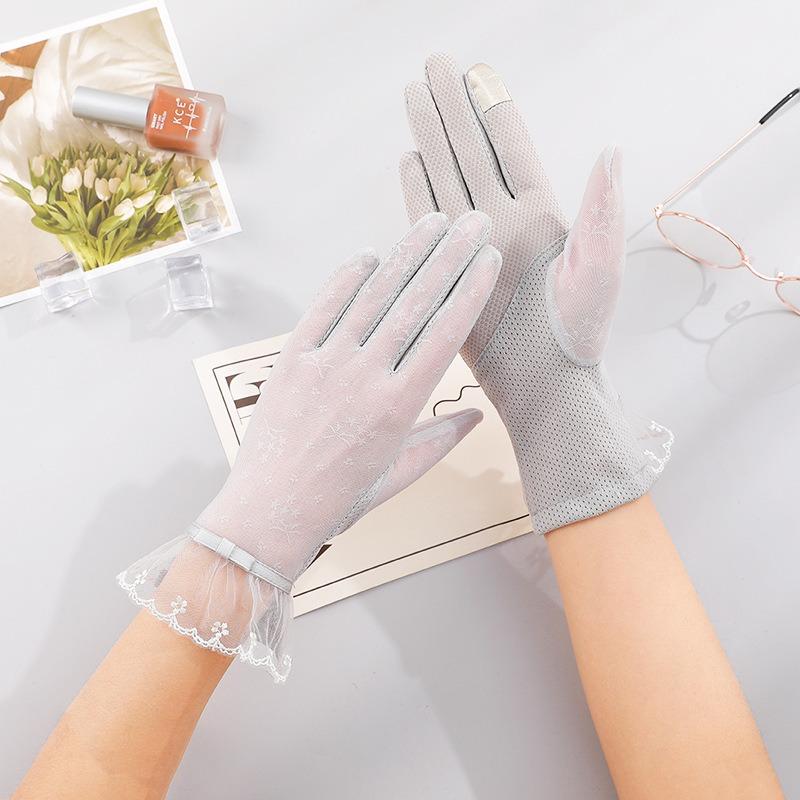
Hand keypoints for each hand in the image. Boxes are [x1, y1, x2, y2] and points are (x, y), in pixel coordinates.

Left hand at [119, 211, 500, 680]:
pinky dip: (347, 278)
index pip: (446, 334)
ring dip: (406, 255)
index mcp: (398, 407)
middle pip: (416, 303)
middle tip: (473, 222)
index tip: (490, 259)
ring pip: (374, 296)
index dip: (471, 290)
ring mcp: (326, 364)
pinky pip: (323, 308)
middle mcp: (365, 377)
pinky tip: (370, 255)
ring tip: (431, 223)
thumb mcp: (397, 476)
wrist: (270, 511)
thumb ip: (439, 442)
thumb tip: (475, 417)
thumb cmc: (337, 499)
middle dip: (450, 256)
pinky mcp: (292, 359)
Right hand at [400, 55, 670, 533]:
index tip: (477, 70)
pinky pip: (429, 222)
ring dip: (430, 138)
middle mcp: (503, 222)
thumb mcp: (598, 274)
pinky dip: (418, 189)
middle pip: (470, 152)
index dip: (491, 107)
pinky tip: (409, 160)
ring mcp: (475, 245)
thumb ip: (600, 213)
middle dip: (451, 107)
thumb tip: (611, 152)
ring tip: (414, 99)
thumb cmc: (576, 338)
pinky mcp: (451, 271)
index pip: (509, 148)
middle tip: (432, 65)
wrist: (541, 386)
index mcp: (539, 216)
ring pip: (446, 178)